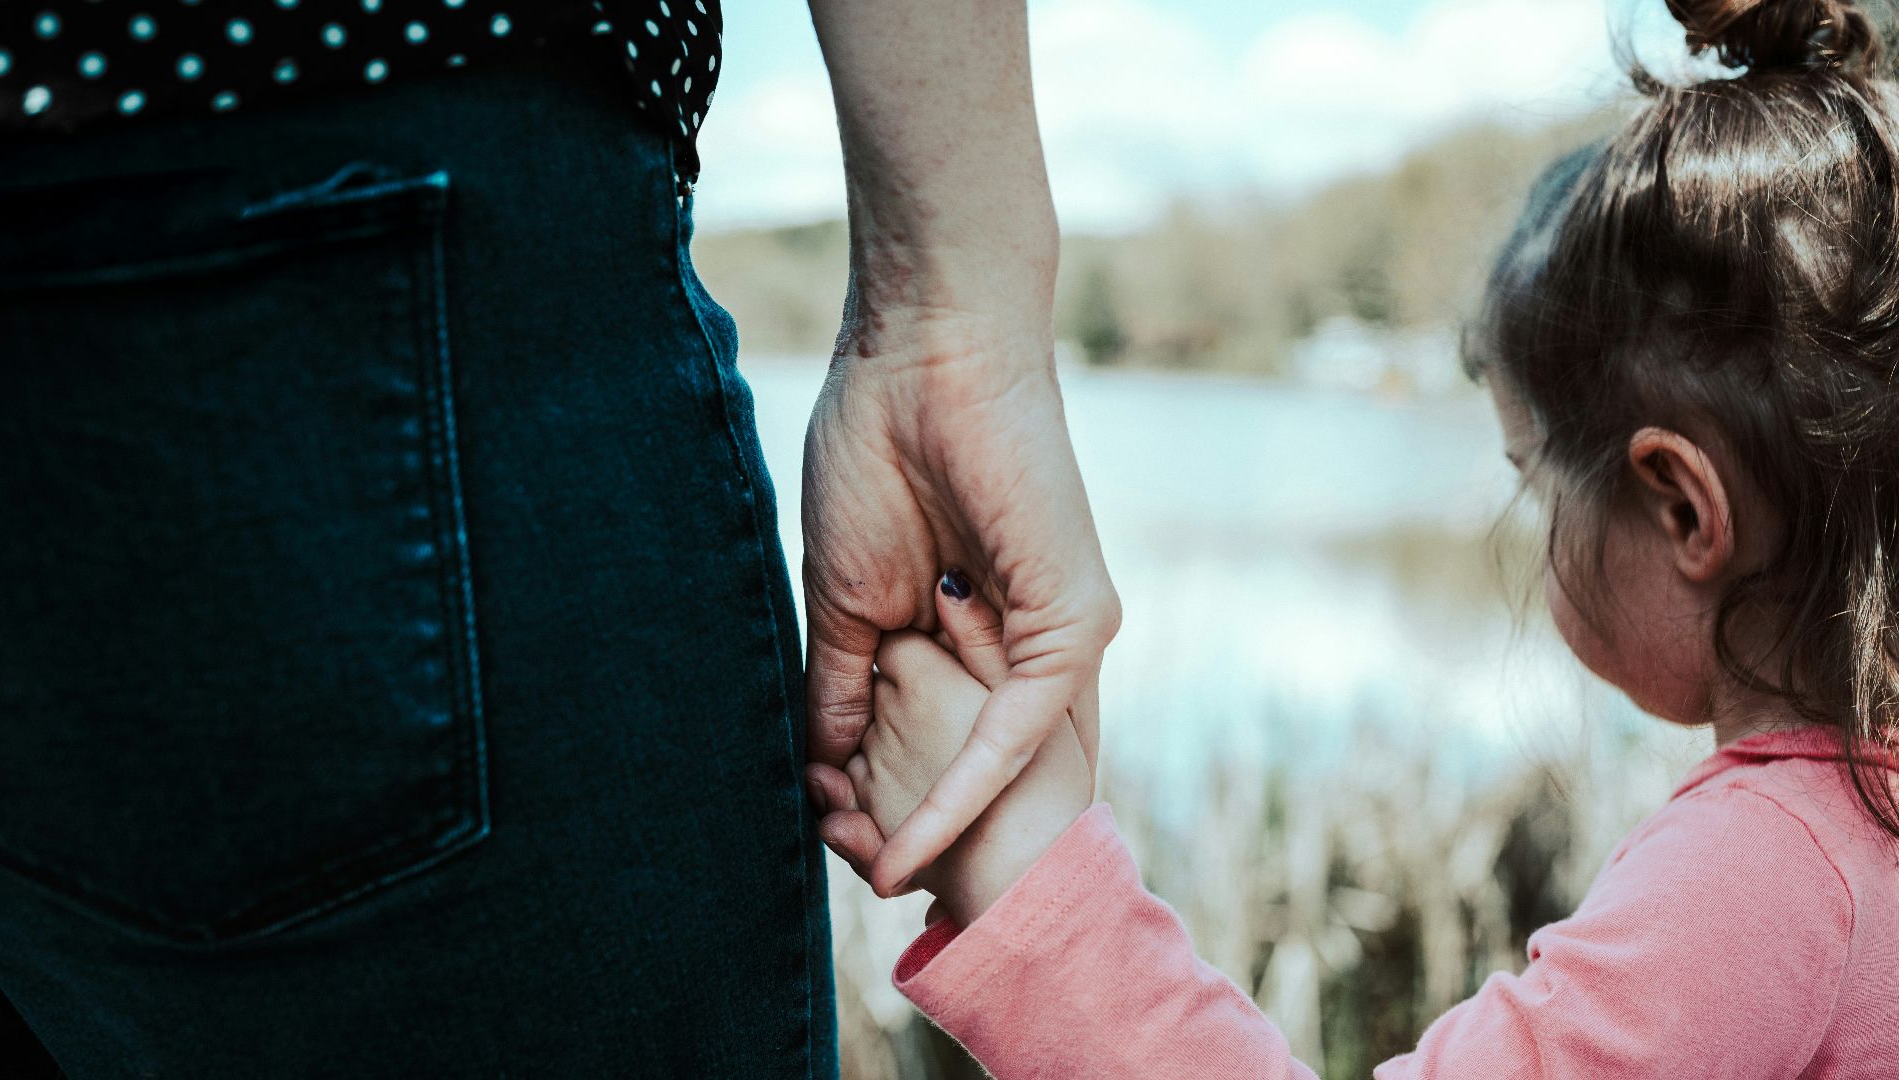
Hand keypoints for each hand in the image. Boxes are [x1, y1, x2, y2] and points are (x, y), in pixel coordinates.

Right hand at [803, 308, 1118, 896]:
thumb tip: (820, 772)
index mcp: (980, 634)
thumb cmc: (874, 452)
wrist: (916, 353)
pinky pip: (1019, 729)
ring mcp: (1064, 636)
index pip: (950, 745)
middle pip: (984, 771)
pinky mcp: (1078, 621)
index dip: (897, 804)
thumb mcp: (846, 599)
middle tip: (854, 881)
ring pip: (1005, 766)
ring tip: (870, 879)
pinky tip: (908, 840)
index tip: (837, 850)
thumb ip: (843, 688)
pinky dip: (962, 790)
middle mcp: (1031, 644)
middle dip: (917, 832)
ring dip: (934, 827)